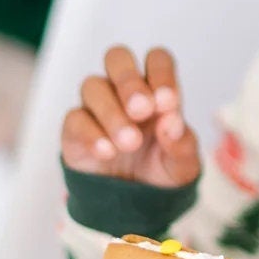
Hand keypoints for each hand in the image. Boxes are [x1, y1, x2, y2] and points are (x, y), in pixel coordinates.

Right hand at [61, 46, 200, 187]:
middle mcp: (123, 89)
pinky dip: (92, 134)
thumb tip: (171, 123)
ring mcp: (97, 105)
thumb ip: (182, 144)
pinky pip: (75, 118)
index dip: (162, 74)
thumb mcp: (183, 164)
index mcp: (156, 89)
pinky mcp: (75, 128)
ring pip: (93, 86)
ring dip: (113, 113)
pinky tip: (107, 152)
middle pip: (117, 57)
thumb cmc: (162, 169)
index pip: (157, 60)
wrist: (134, 202)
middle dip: (129, 81)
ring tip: (130, 143)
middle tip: (142, 110)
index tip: (168, 103)